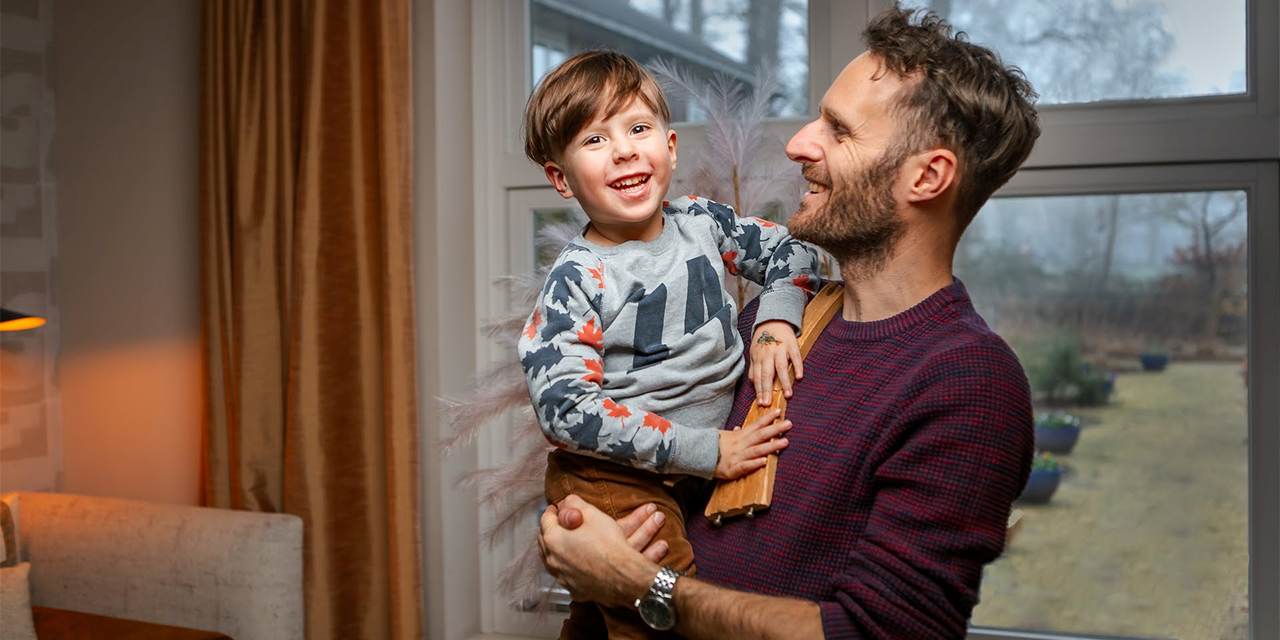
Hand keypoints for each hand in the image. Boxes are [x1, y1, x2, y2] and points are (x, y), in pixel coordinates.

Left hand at [538, 495, 658, 606]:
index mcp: (553, 539)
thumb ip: (574, 503)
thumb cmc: (609, 544)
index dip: (552, 511)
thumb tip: (565, 502)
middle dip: (551, 529)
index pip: (545, 519)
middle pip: (544, 540)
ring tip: (566, 541)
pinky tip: (576, 561)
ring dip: (555, 548)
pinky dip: (566, 565)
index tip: (557, 508)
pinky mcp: (572, 588)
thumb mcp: (592, 513)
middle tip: (560, 523)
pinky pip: (563, 573)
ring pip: (551, 559)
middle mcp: (552, 560)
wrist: (624, 575)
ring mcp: (561, 576)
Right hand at [715, 408, 790, 478]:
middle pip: (760, 435)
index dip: (768, 418)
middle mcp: (740, 445)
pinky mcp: (732, 470)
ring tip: (785, 442)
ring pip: (756, 450)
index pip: (756, 425)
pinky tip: (765, 462)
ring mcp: (737, 457)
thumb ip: (734, 434)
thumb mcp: (723, 437)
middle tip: (789, 424)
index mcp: (739, 436)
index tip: (779, 411)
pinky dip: (755, 464)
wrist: (696, 456)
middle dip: (775, 429)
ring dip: (771, 446)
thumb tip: (739, 429)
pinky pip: (745, 466)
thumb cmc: (712, 447)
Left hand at [751, 321, 802, 404]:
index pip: (757, 377)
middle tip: (768, 404)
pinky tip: (800, 377)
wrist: (774, 320)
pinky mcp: (792, 345)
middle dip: (767, 390)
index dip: (759, 391)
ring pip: (781, 368)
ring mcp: (780, 349)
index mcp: (758, 358)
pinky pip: (795, 357)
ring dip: (784, 382)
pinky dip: (798, 366)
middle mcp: (767, 354)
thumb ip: (754, 367)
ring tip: (788, 395)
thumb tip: (752, 382)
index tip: (761, 403)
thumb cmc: (764, 339)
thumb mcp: (755, 352)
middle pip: (766, 374)